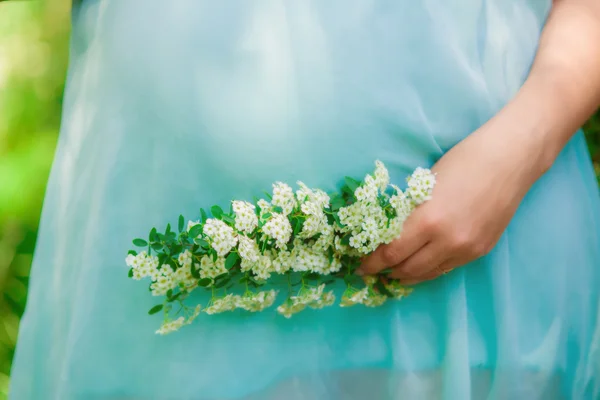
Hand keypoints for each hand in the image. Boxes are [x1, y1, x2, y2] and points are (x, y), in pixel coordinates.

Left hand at [359, 125, 544, 284]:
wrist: (511, 160)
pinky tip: (419, 266)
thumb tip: (387, 234)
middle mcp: (447, 241)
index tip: (359, 266)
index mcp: (428, 221)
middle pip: (407, 269)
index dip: (372, 262)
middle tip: (372, 270)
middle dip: (386, 271)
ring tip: (392, 272)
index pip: (391, 252)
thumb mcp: (424, 186)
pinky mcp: (481, 251)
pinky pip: (447, 268)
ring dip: (406, 275)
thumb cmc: (463, 161)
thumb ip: (408, 214)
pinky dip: (429, 270)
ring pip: (428, 274)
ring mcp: (467, 250)